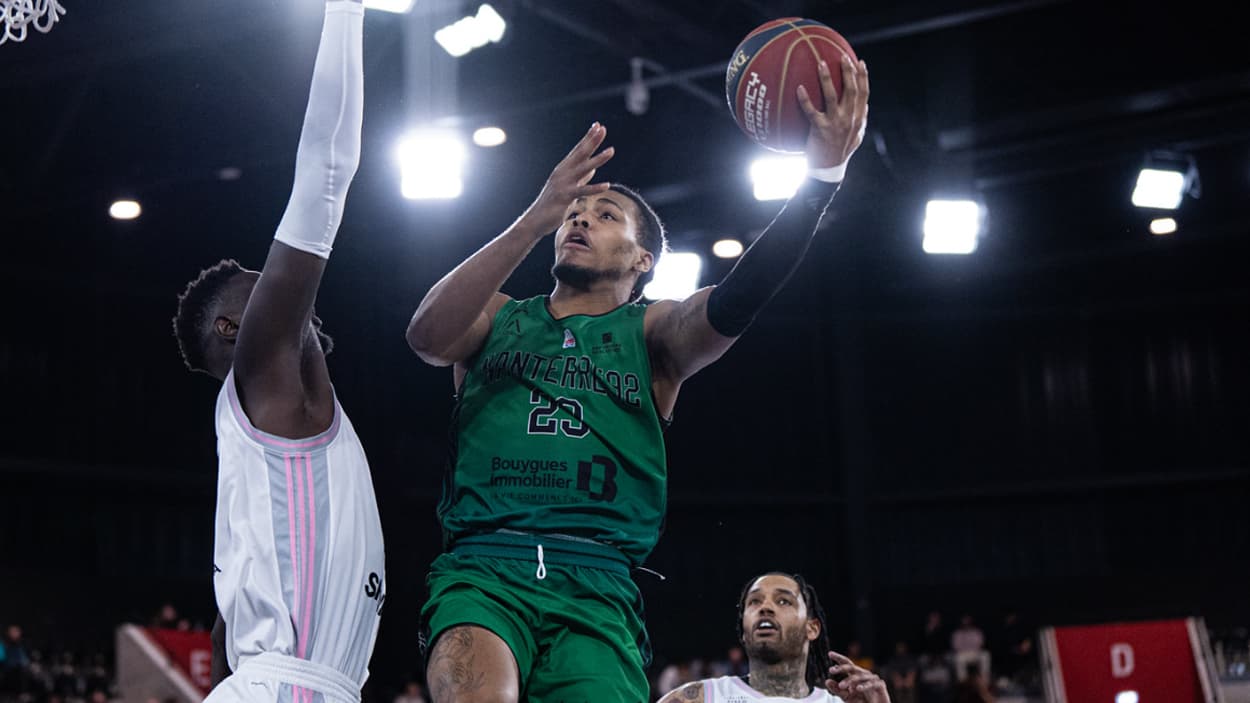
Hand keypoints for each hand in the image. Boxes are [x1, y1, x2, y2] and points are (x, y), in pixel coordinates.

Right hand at [519, 122, 615, 237]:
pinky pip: (582, 191)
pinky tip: (607, 184)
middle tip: (602, 129)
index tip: (598, 126)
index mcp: (563, 169)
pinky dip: (594, 187)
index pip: (578, 150)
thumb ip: (581, 178)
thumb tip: (593, 168)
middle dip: (592, 141)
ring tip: (611, 150)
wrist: (536, 220)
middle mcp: (563, 173)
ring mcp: (563, 184)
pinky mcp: (565, 197)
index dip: (588, 138)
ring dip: (598, 159)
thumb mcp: (569, 188)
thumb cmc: (552, 205)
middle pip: (580, 154)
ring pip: (583, 168)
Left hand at [796, 55, 868, 169]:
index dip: (863, 77)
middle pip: (851, 90)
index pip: (864, 94)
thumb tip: (866, 105)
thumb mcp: (856, 136)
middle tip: (842, 56)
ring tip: (820, 63)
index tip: (860, 62)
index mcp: (858, 119)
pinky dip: (805, 99)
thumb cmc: (841, 152)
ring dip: (826, 78)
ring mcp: (835, 124)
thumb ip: (861, 120)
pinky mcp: (820, 130)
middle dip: (848, 72)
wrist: (829, 170)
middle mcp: (849, 119)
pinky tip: (799, 88)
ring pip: (832, 96)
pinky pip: (811, 111)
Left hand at [825, 651, 889, 702]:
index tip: (830, 654)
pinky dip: (864, 686)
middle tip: (831, 670)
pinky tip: (858, 689)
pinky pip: (871, 684)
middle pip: (852, 667)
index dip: (839, 658)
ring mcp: (872, 678)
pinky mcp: (880, 685)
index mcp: (855, 675)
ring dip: (849, 681)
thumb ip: (837, 689)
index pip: (846, 663)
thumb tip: (827, 681)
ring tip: (841, 685)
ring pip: (859, 676)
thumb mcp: (846, 697)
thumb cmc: (862, 702)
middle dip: (841, 668)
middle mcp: (863, 674)